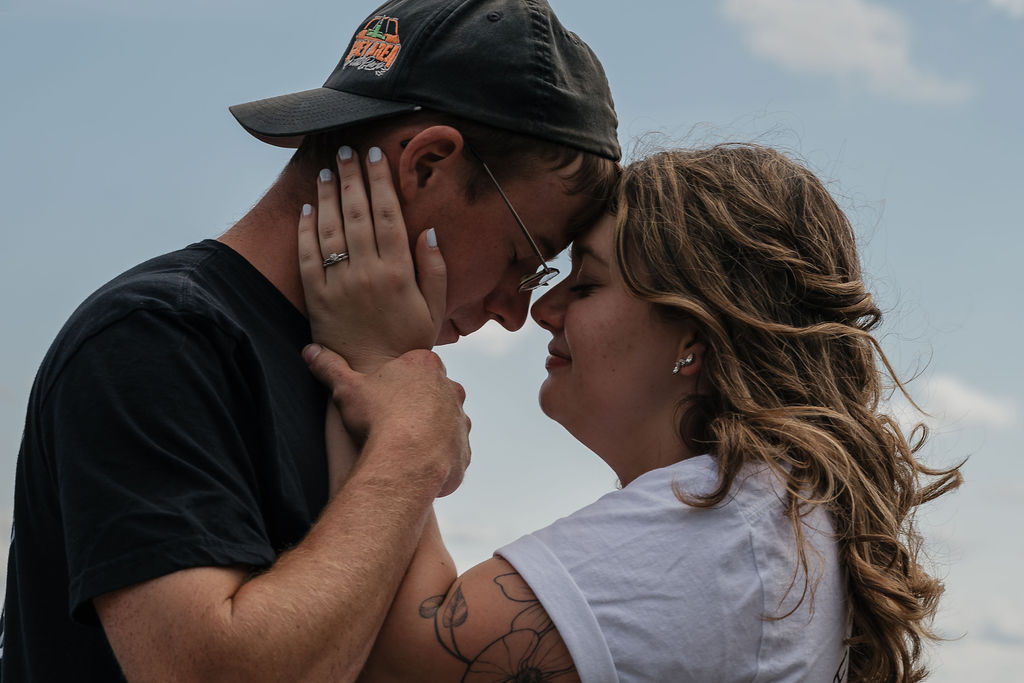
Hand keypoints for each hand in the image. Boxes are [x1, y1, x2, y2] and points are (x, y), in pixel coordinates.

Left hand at [298, 146, 446, 372]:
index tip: (375, 154)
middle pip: (357, 212)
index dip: (380, 180)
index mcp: (399, 272)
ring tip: (327, 170)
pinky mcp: (316, 296)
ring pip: (331, 227)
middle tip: (346, 149)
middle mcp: (367, 273)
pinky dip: (307, 227)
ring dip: (328, 194)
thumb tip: (429, 230)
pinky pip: (308, 254)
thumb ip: (434, 268)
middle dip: (352, 176)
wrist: (374, 377)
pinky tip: (308, 206)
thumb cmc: (408, 342)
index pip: (387, 214)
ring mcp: (338, 284)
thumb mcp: (435, 309)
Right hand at [304, 344, 470, 497]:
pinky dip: (436, 458)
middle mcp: (451, 390)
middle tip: (391, 419)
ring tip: (402, 445)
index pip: (415, 365)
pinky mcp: (464, 451)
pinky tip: (415, 465)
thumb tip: (310, 350)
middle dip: (416, 403)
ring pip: (445, 422)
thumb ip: (329, 366)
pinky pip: (451, 452)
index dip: (397, 380)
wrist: (405, 461)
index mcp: (426, 365)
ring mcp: (461, 421)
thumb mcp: (346, 388)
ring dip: (429, 430)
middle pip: (433, 392)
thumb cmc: (377, 419)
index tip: (382, 395)